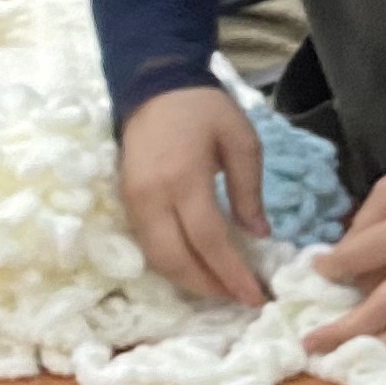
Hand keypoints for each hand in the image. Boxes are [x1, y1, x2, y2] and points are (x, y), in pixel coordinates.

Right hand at [117, 85, 268, 306]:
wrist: (153, 85)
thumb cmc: (204, 109)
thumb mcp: (242, 141)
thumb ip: (250, 191)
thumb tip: (259, 236)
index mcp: (184, 179)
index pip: (208, 240)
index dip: (232, 274)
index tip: (257, 296)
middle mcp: (152, 196)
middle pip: (176, 258)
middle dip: (208, 286)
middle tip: (241, 299)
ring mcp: (133, 200)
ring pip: (156, 257)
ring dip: (189, 280)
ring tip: (223, 289)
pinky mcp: (126, 201)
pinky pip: (147, 244)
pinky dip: (173, 263)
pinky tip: (198, 269)